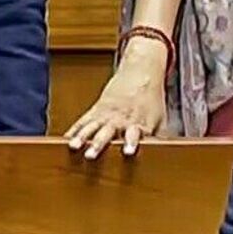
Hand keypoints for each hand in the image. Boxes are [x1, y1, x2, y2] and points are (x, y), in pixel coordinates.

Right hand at [63, 39, 167, 158]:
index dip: (132, 143)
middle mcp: (120, 119)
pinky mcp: (96, 111)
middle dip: (99, 144)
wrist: (140, 73)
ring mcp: (106, 114)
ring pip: (92, 127)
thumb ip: (159, 140)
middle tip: (90, 155)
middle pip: (108, 133)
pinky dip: (74, 131)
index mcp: (138, 122)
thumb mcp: (160, 120)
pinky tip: (66, 140)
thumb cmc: (151, 101)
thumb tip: (166, 159)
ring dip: (82, 137)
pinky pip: (83, 122)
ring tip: (74, 147)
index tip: (128, 152)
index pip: (135, 134)